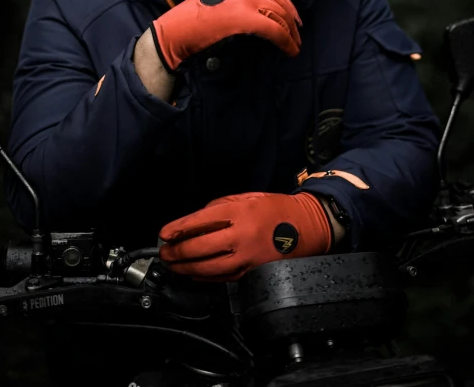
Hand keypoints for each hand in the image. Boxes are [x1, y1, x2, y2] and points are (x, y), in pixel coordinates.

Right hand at [151, 0, 301, 72]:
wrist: (175, 33)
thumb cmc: (191, 22)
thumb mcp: (220, 1)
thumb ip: (241, 3)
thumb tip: (261, 15)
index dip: (287, 5)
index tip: (293, 17)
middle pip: (279, 2)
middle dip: (292, 20)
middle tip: (297, 34)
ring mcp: (245, 0)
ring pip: (279, 15)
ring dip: (291, 33)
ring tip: (294, 45)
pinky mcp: (246, 18)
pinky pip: (274, 29)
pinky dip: (285, 41)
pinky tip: (289, 49)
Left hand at [159, 191, 331, 280]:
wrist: (308, 227)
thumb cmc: (278, 209)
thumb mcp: (249, 196)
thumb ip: (221, 206)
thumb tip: (198, 219)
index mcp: (241, 211)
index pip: (201, 221)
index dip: (179, 228)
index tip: (165, 233)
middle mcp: (243, 235)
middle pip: (201, 247)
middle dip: (178, 251)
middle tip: (165, 252)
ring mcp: (248, 257)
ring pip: (209, 268)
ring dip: (187, 268)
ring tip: (174, 265)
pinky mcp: (254, 272)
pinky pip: (224, 278)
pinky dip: (205, 277)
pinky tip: (194, 273)